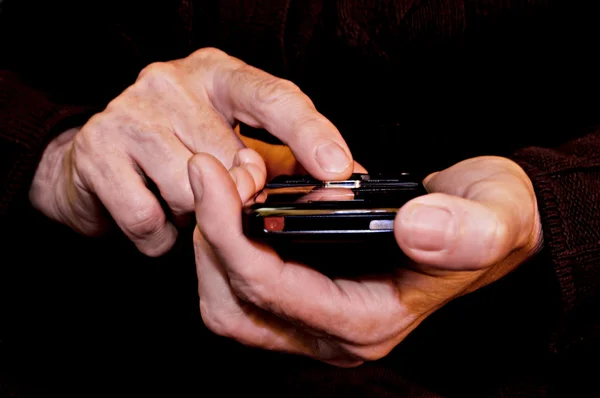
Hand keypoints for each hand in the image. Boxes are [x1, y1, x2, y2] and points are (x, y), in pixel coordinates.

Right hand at [29, 48, 353, 255]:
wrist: (94, 162)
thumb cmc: (176, 149)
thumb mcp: (232, 140)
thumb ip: (282, 157)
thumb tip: (343, 177)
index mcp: (218, 75)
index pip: (273, 98)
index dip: (310, 134)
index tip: (337, 168)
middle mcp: (172, 82)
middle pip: (233, 158)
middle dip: (237, 193)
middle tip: (225, 196)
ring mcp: (130, 112)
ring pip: (190, 191)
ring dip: (192, 215)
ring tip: (180, 201)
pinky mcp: (97, 150)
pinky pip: (148, 217)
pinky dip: (158, 235)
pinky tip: (154, 216)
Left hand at [190, 152, 541, 366]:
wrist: (483, 223)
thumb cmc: (486, 221)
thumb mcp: (494, 217)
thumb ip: (467, 230)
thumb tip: (415, 229)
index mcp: (368, 320)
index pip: (271, 290)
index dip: (229, 232)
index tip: (210, 172)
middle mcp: (333, 331)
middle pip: (233, 305)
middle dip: (209, 238)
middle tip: (212, 173)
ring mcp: (315, 317)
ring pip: (228, 301)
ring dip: (212, 242)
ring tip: (224, 182)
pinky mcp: (306, 296)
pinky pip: (242, 285)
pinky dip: (227, 244)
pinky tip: (239, 200)